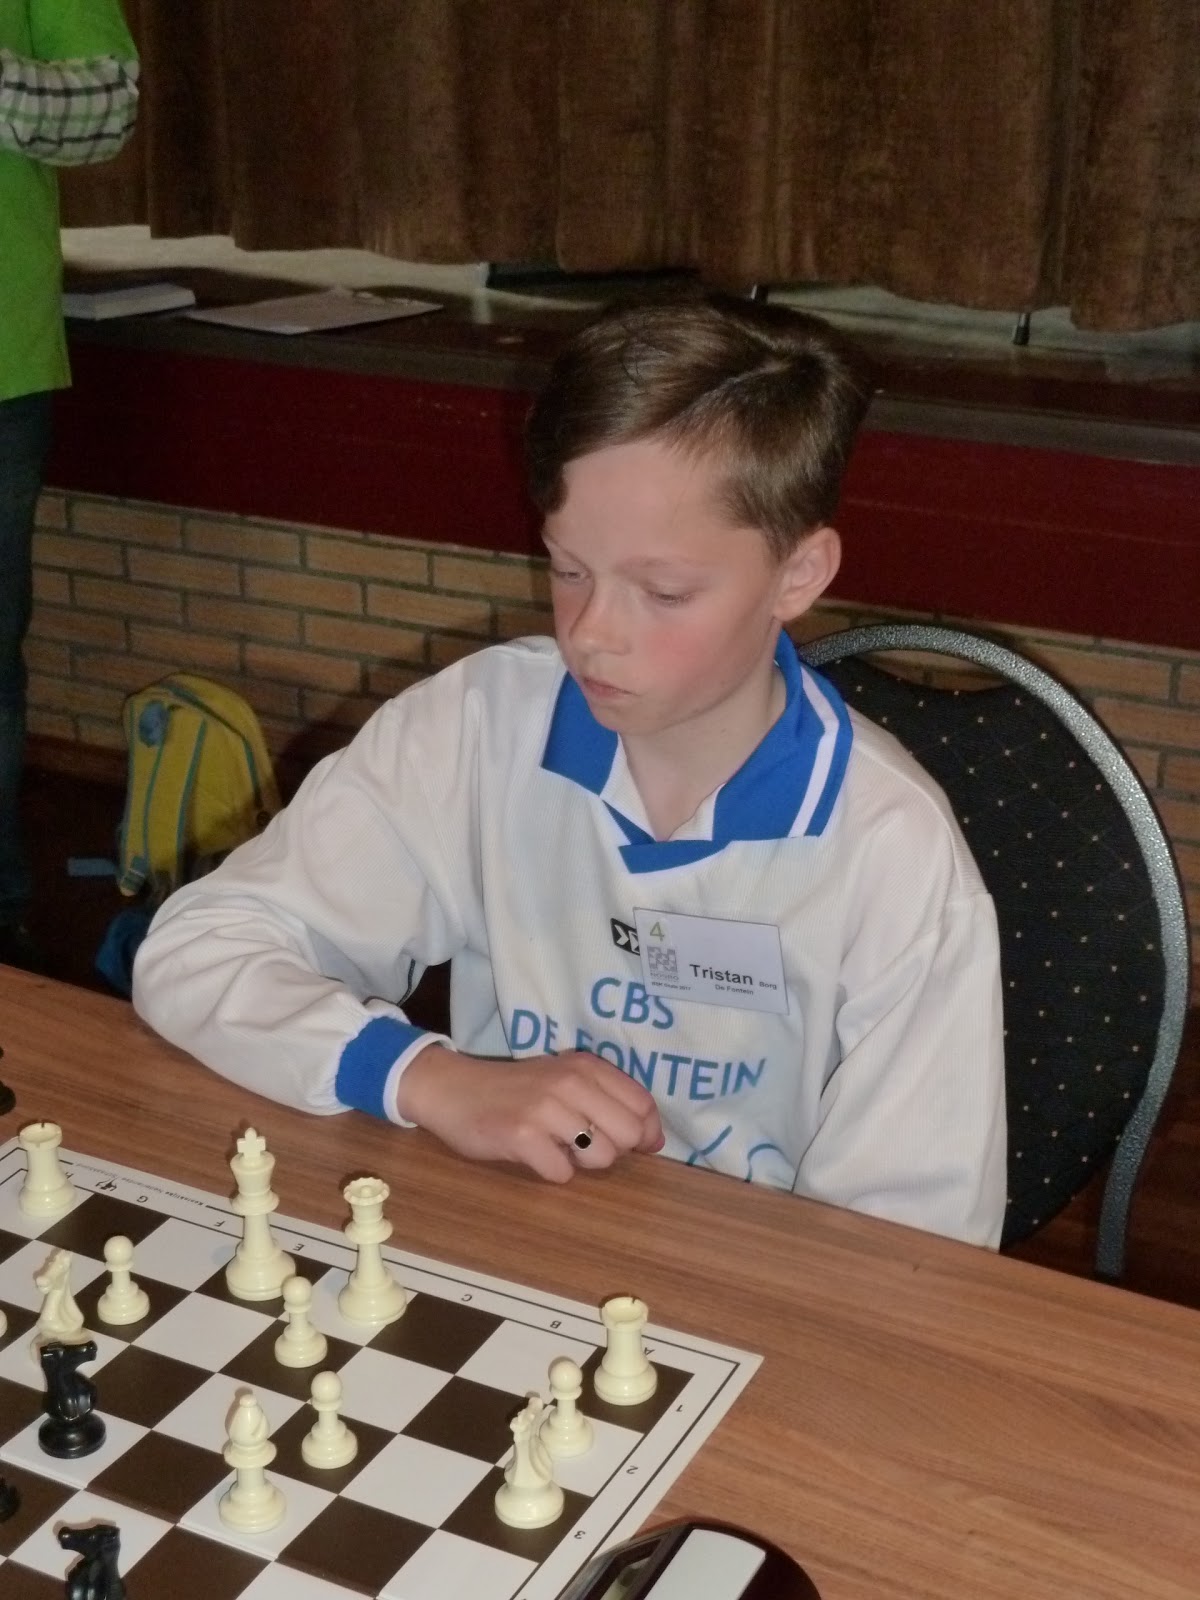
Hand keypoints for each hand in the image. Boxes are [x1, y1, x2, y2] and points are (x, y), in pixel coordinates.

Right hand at [396, 1044, 663, 1182]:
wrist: (452, 1089)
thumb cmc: (514, 1089)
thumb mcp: (563, 1079)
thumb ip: (609, 1100)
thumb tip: (655, 1140)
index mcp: (586, 1066)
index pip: (643, 1105)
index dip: (646, 1133)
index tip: (635, 1145)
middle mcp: (570, 1082)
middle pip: (628, 1134)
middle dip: (613, 1150)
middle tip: (582, 1144)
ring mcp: (546, 1109)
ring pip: (600, 1157)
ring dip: (582, 1163)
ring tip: (556, 1147)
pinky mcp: (522, 1136)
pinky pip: (562, 1173)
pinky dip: (552, 1171)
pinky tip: (534, 1154)